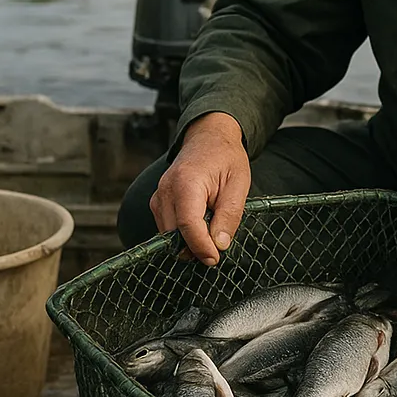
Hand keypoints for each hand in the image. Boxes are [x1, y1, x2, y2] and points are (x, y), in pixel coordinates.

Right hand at [149, 112, 250, 266]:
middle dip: (195, 247)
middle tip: (218, 246)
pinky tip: (202, 222)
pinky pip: (167, 228)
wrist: (209, 137)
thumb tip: (219, 245)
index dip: (201, 248)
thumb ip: (229, 216)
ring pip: (168, 235)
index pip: (187, 226)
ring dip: (189, 240)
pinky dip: (183, 232)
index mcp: (186, 183)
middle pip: (173, 234)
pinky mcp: (158, 202)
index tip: (215, 259)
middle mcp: (165, 191)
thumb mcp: (238, 184)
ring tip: (212, 225)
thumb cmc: (226, 157)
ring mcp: (158, 196)